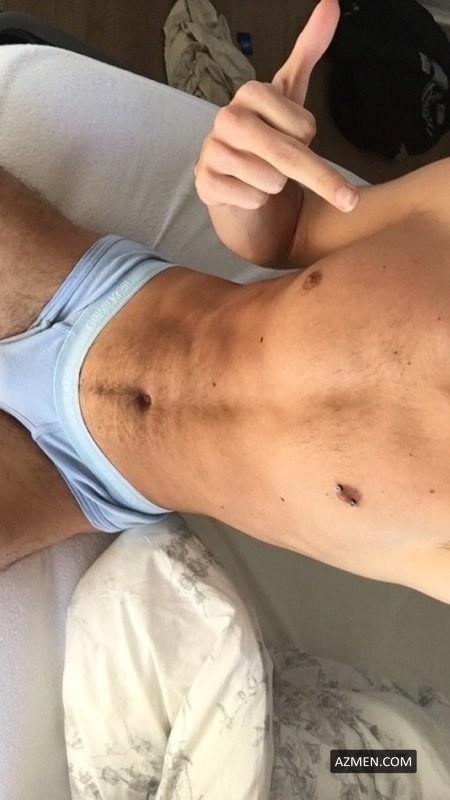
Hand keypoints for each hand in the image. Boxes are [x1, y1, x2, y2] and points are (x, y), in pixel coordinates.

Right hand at [195, 0, 358, 212]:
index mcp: (250, 93)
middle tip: (347, 198)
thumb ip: (308, 52)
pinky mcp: (205, 184)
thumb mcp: (289, 98)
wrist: (234, 181)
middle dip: (319, 178)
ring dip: (274, 187)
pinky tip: (244, 190)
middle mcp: (226, 118)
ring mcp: (212, 151)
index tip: (296, 139)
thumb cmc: (266, 139)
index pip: (304, 127)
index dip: (308, 142)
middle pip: (288, 154)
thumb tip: (331, 4)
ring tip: (260, 176)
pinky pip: (252, 200)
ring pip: (271, 181)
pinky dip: (256, 202)